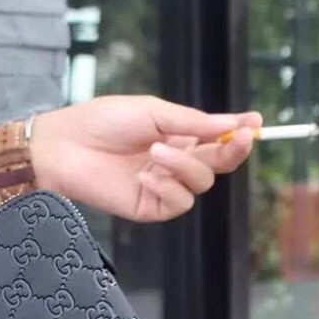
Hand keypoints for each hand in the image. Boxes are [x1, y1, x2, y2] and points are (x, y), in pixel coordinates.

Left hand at [30, 95, 262, 221]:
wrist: (64, 147)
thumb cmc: (102, 122)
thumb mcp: (153, 112)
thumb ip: (194, 122)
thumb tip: (235, 122)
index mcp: (177, 136)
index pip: (218, 139)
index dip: (239, 133)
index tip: (255, 123)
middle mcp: (174, 162)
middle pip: (219, 164)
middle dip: (232, 151)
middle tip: (236, 138)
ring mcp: (162, 186)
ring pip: (202, 184)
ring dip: (186, 167)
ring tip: (155, 152)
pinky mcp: (148, 207)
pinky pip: (179, 204)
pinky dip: (169, 188)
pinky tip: (147, 176)